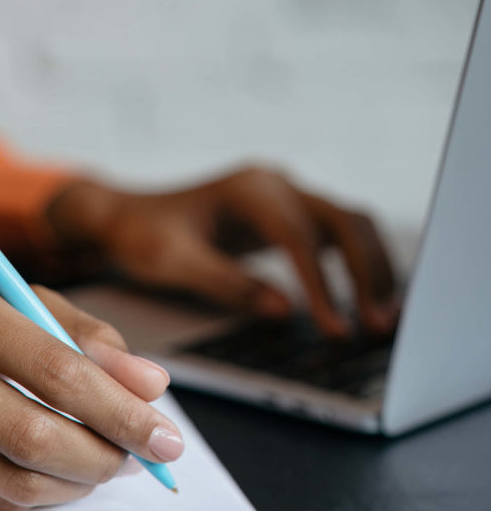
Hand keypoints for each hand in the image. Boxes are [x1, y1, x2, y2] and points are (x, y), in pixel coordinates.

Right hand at [0, 267, 181, 510]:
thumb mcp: (12, 297)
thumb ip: (84, 333)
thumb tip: (150, 386)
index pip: (50, 366)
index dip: (119, 408)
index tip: (166, 432)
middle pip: (30, 434)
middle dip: (106, 455)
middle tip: (144, 458)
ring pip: (12, 479)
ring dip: (78, 481)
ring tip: (107, 462)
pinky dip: (41, 493)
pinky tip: (60, 473)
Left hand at [47, 165, 397, 335]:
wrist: (125, 218)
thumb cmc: (141, 236)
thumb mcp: (172, 262)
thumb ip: (226, 284)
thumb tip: (283, 310)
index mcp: (248, 189)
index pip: (298, 235)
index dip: (320, 283)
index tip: (332, 326)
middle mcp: (275, 184)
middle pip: (344, 220)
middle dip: (367, 273)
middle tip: (379, 325)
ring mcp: (285, 197)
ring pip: (350, 225)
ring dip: (372, 269)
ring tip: (384, 319)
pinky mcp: (288, 216)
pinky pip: (336, 237)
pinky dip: (358, 267)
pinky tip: (367, 303)